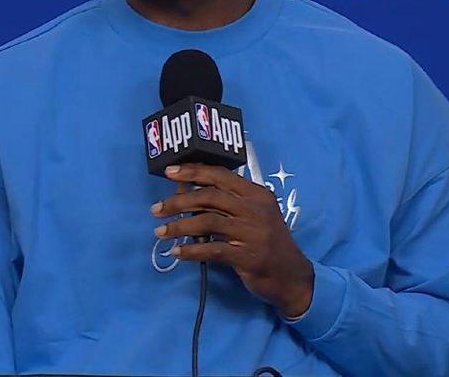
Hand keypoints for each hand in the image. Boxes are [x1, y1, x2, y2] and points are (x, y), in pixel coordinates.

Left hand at [150, 163, 313, 318]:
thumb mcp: (251, 215)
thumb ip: (224, 202)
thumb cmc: (267, 241)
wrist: (292, 276)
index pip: (220, 174)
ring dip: (179, 226)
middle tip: (156, 208)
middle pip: (210, 196)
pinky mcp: (248, 256)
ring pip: (208, 221)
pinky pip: (213, 249)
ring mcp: (253, 232)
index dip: (193, 171)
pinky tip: (177, 253)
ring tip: (160, 232)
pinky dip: (191, 251)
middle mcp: (255, 208)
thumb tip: (184, 190)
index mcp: (256, 193)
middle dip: (179, 201)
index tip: (169, 172)